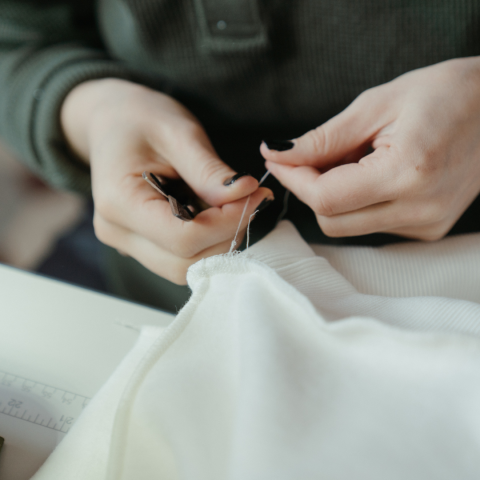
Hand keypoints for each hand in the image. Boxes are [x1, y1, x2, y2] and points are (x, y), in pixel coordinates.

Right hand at [61, 78, 271, 283]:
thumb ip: (210, 171)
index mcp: (120, 202)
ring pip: (185, 267)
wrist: (114, 121)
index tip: (255, 196)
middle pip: (184, 263)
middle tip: (251, 200)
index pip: (183, 238)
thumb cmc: (141, 119)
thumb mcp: (179, 133)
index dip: (227, 223)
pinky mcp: (140, 245)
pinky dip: (207, 241)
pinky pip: (180, 257)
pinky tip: (215, 212)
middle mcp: (117, 231)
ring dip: (219, 242)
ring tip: (235, 205)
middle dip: (227, 236)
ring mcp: (126, 243)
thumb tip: (246, 194)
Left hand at [261, 57, 479, 240]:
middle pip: (331, 221)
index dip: (294, 180)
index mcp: (408, 173)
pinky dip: (356, 201)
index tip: (278, 160)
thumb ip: (323, 138)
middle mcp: (419, 209)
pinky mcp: (427, 229)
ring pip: (347, 226)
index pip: (326, 199)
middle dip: (309, 189)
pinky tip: (371, 173)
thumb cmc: (444, 94)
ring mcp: (426, 224)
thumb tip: (277, 155)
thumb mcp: (377, 105)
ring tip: (353, 158)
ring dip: (333, 195)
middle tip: (311, 156)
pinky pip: (370, 224)